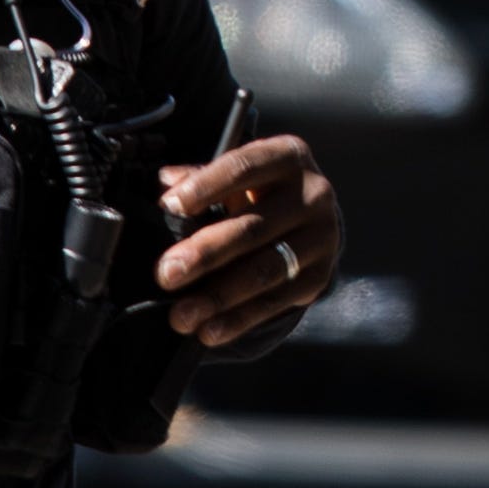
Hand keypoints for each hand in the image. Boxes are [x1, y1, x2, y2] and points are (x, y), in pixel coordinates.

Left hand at [157, 132, 343, 344]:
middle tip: (167, 273)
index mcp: (288, 157)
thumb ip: (201, 177)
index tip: (169, 206)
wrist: (312, 218)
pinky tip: (209, 330)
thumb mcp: (237, 175)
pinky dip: (239, 319)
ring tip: (182, 315)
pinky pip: (275, 301)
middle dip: (205, 253)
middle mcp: (313, 195)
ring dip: (219, 296)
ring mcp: (321, 238)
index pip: (244, 167)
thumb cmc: (261, 190)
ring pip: (265, 270)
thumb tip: (167, 184)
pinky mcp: (320, 276)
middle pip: (253, 226)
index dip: (206, 186)